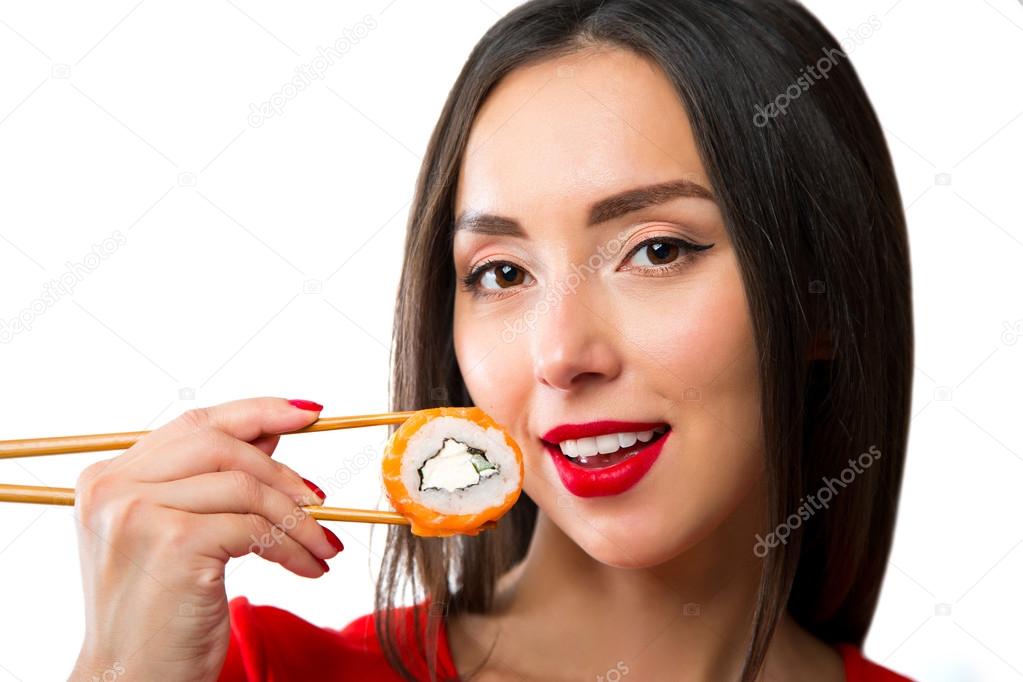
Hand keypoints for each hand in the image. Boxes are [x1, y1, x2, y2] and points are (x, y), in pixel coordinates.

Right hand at [70, 397, 343, 681]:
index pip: (194, 424)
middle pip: (221, 445)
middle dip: (282, 472)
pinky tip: (308, 567)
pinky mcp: (172, 541)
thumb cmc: (159, 612)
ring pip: (245, 486)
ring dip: (298, 518)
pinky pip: (255, 526)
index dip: (257, 412)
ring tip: (321, 546)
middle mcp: (113, 487)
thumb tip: (272, 431)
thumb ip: (214, 479)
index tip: (309, 413)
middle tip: (321, 500)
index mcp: (108, 478)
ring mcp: (138, 512)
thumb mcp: (181, 535)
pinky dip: (293, 545)